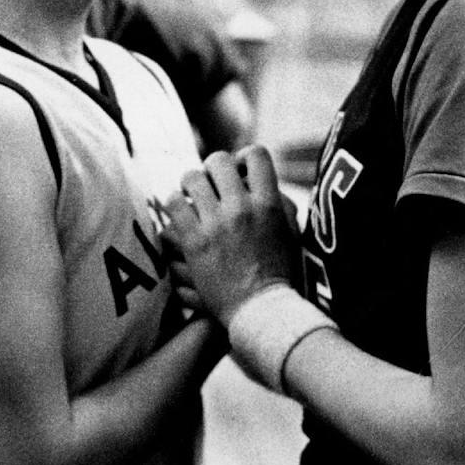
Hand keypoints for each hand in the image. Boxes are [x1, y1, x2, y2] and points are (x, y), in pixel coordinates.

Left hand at [160, 146, 299, 327]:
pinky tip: (180, 214)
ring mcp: (216, 224)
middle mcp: (243, 208)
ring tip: (192, 196)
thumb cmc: (280, 274)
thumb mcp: (291, 232)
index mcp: (270, 203)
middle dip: (213, 168)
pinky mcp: (194, 242)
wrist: (260, 311)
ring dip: (190, 184)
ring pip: (191, 177)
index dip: (244, 157)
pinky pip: (173, 204)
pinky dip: (174, 204)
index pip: (256, 154)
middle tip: (211, 183)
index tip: (240, 171)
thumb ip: (279, 203)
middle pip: (219, 160)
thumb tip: (262, 179)